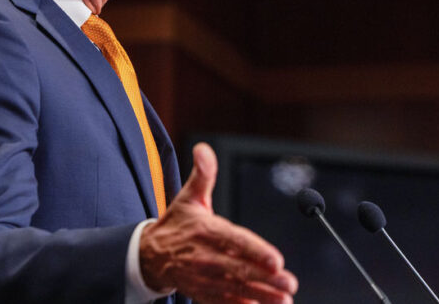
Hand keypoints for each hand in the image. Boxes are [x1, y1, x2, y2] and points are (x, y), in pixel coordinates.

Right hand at [140, 143, 297, 303]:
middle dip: (266, 277)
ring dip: (262, 295)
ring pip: (237, 288)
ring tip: (284, 298)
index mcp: (207, 231)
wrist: (150, 255)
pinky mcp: (204, 293)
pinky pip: (225, 302)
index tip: (276, 260)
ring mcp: (206, 277)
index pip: (236, 241)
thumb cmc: (177, 224)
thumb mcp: (189, 196)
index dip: (256, 251)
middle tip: (289, 282)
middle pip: (241, 268)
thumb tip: (204, 149)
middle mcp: (207, 256)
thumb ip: (203, 174)